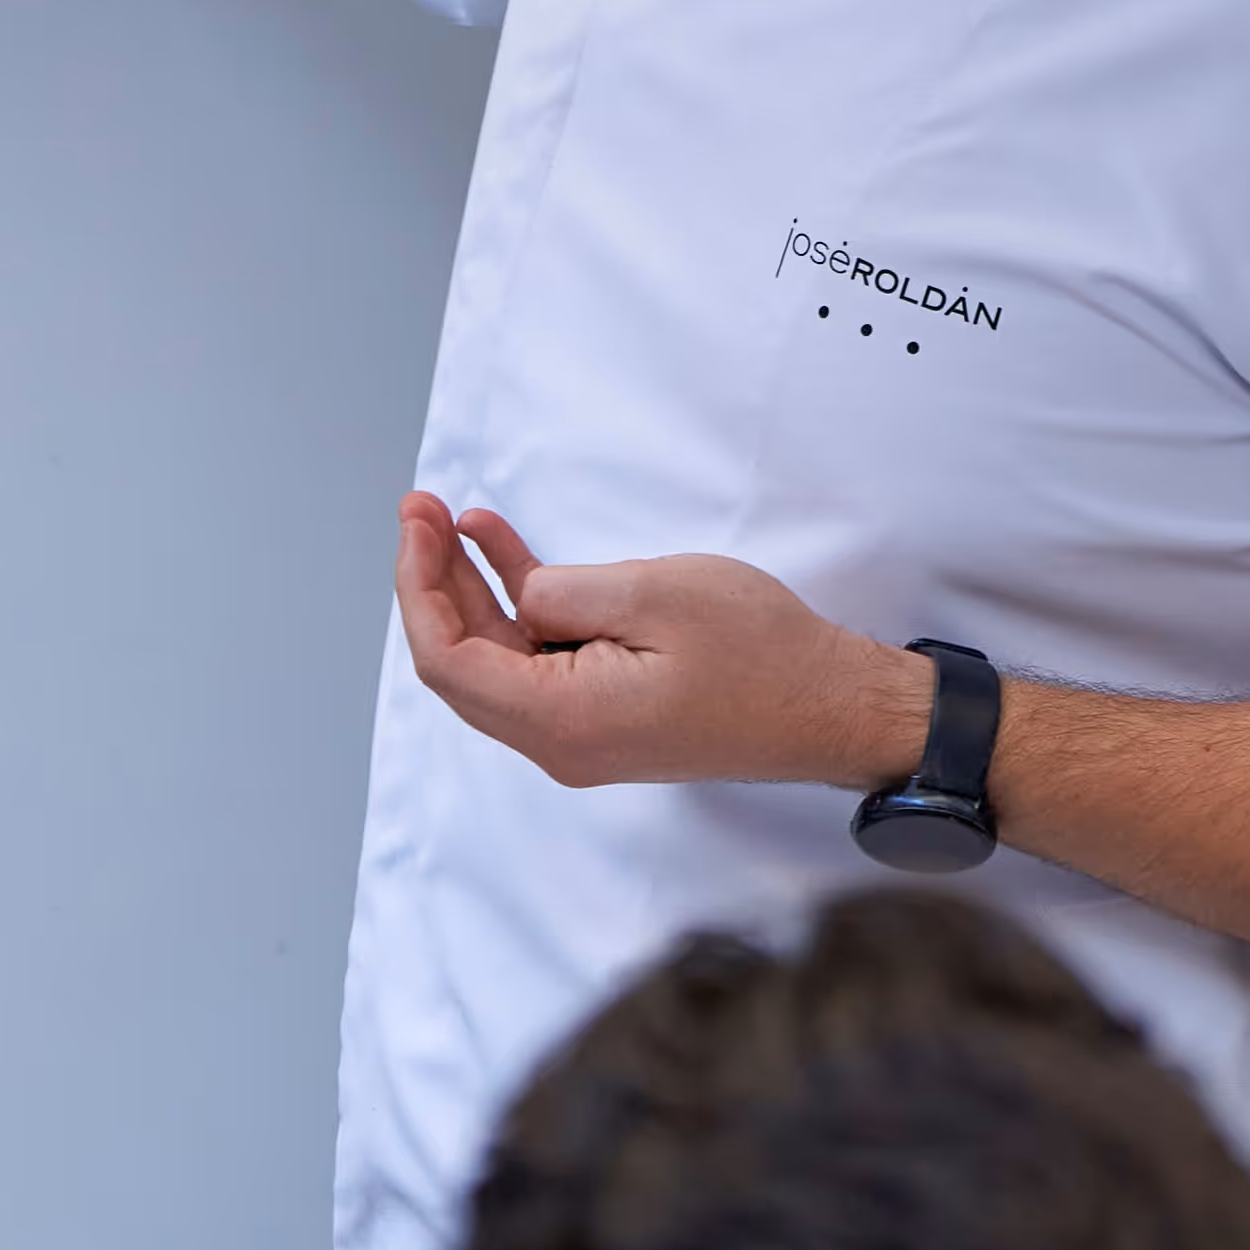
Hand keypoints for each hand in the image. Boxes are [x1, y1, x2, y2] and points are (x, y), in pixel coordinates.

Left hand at [388, 498, 932, 793]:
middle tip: (421, 508)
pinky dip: (517, 607)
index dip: (419, 587)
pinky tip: (501, 551)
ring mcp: (581, 734)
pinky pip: (538, 662)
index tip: (417, 522)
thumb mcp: (655, 594)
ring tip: (451, 519)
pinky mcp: (605, 716)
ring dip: (471, 590)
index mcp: (562, 721)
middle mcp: (559, 741)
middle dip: (433, 582)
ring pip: (497, 660)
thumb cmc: (762, 655)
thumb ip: (563, 593)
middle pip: (462, 664)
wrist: (831, 707)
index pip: (447, 662)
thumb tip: (518, 598)